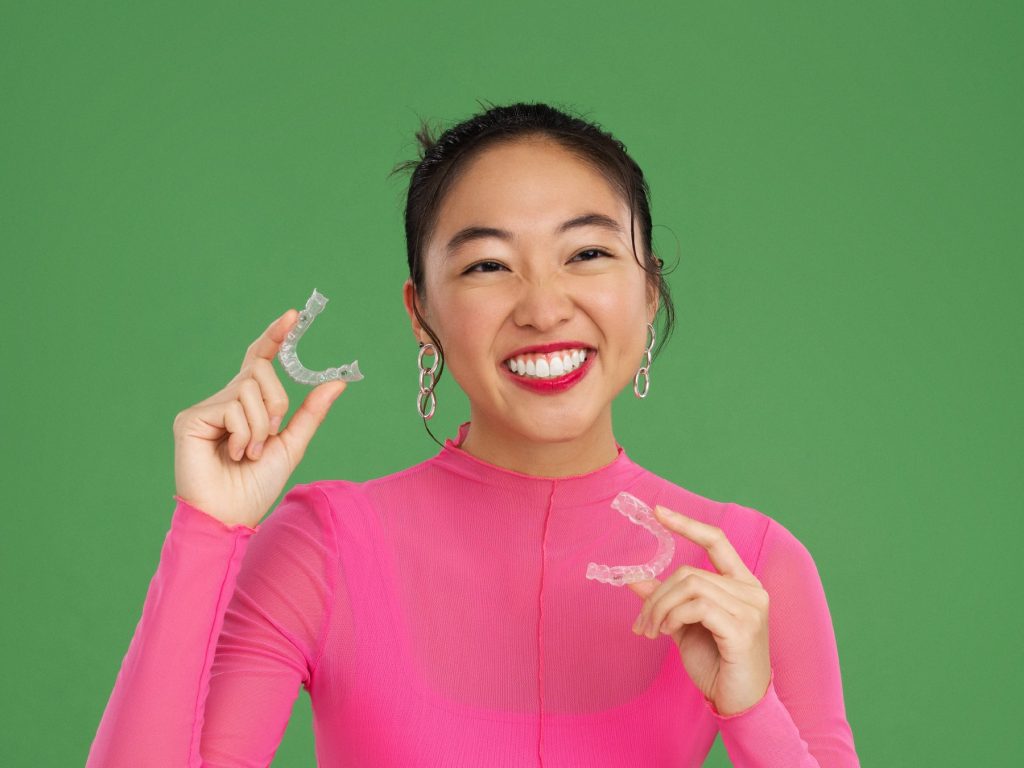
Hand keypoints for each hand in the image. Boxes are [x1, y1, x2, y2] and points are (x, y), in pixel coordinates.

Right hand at [172, 309, 346, 528]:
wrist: (232, 515)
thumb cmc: (257, 485)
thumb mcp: (292, 444)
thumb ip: (311, 412)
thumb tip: (339, 381)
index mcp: (248, 403)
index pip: (260, 358)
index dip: (275, 336)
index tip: (294, 315)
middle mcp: (225, 398)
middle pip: (260, 370)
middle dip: (276, 402)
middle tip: (270, 435)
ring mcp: (206, 408)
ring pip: (248, 389)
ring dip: (260, 427)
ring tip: (249, 453)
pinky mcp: (190, 419)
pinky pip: (231, 407)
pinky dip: (243, 435)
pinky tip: (234, 455)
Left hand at [626, 505, 771, 715]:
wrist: (739, 703)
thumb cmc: (716, 663)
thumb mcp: (684, 625)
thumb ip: (665, 600)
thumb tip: (633, 579)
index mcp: (742, 583)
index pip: (716, 540)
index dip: (686, 524)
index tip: (657, 511)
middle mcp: (752, 591)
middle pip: (690, 572)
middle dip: (657, 594)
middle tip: (641, 622)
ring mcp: (752, 609)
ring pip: (690, 587)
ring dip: (660, 608)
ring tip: (650, 630)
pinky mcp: (744, 628)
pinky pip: (698, 607)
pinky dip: (674, 616)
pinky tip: (667, 632)